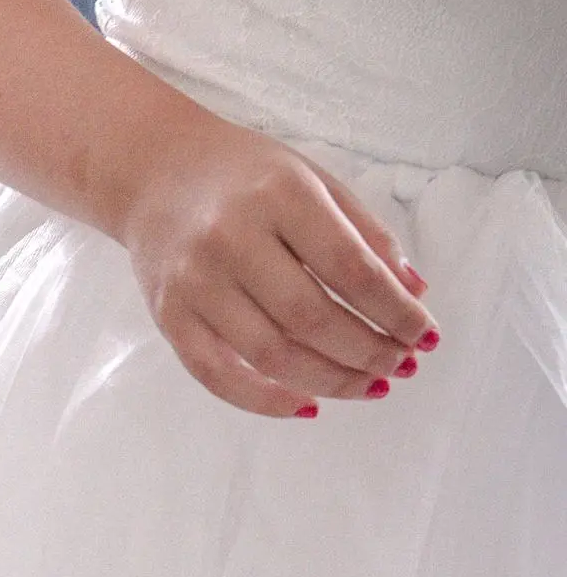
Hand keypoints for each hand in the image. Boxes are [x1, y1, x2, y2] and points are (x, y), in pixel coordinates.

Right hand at [120, 109, 437, 416]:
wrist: (153, 170)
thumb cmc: (244, 175)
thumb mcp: (313, 181)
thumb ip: (366, 234)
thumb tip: (413, 296)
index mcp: (279, 195)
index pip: (351, 269)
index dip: (395, 312)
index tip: (424, 336)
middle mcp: (231, 237)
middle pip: (314, 319)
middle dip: (369, 353)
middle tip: (400, 367)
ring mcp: (194, 282)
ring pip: (272, 355)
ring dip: (331, 381)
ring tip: (369, 386)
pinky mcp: (169, 316)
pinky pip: (219, 375)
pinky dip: (266, 401)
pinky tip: (308, 406)